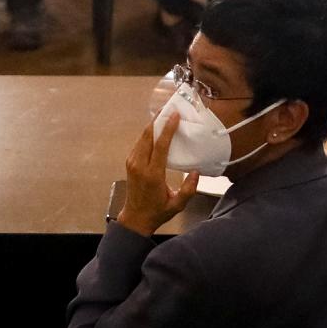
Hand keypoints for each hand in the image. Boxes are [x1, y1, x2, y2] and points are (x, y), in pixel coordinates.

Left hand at [115, 114, 199, 237]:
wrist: (135, 219)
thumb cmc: (157, 212)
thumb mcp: (177, 205)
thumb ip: (188, 190)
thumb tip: (196, 172)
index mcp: (152, 174)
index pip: (160, 145)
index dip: (168, 128)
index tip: (175, 115)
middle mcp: (140, 165)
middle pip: (148, 135)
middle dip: (158, 120)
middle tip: (169, 108)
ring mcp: (132, 163)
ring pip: (142, 137)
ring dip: (153, 125)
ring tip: (164, 115)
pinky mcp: (130, 163)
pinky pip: (139, 143)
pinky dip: (148, 133)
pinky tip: (156, 129)